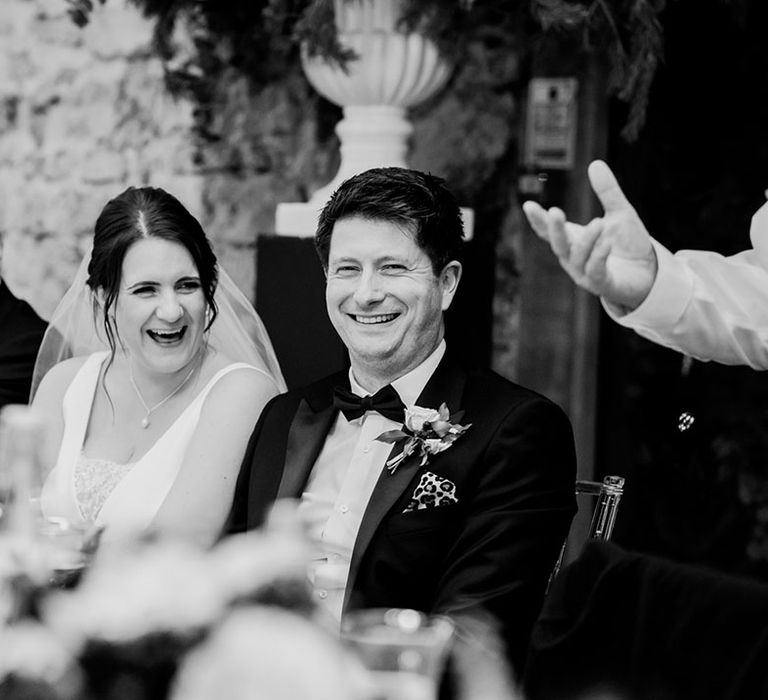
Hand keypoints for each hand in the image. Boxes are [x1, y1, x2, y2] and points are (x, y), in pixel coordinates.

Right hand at [522, 160, 658, 311]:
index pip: (549, 231)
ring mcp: (585, 274)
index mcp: (573, 240)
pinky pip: (595, 271)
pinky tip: (607, 242)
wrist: (649, 273)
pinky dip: (599, 256)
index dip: (538, 220)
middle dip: (555, 229)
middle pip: (558, 244)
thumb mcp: (620, 213)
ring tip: (599, 223)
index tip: (528, 205)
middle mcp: (573, 258)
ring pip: (576, 258)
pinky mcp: (601, 284)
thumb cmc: (627, 245)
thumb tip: (595, 163)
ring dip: (586, 240)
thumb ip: (607, 191)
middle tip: (555, 212)